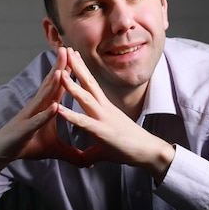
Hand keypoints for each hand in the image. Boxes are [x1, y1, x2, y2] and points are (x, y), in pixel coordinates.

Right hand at [0, 47, 82, 186]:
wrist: (2, 152)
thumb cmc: (27, 146)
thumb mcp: (54, 150)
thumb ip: (72, 153)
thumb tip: (88, 161)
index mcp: (46, 107)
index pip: (59, 86)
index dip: (68, 71)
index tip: (77, 56)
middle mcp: (38, 107)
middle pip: (51, 84)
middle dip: (60, 67)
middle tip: (69, 49)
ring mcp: (30, 116)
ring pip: (44, 98)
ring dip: (53, 85)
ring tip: (63, 70)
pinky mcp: (25, 130)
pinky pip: (37, 121)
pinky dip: (46, 114)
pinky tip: (55, 107)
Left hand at [57, 49, 174, 181]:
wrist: (149, 153)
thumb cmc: (128, 148)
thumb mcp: (104, 148)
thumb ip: (91, 151)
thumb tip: (84, 160)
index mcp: (104, 108)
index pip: (91, 84)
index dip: (81, 70)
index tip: (72, 56)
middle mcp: (104, 109)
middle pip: (88, 83)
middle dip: (75, 66)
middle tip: (65, 49)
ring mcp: (104, 119)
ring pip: (85, 98)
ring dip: (71, 86)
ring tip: (60, 73)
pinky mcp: (103, 132)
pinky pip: (84, 122)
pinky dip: (71, 116)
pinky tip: (59, 109)